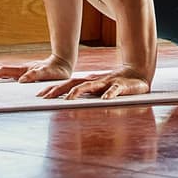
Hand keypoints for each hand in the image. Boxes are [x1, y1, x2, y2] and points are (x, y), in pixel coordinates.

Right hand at [0, 54, 73, 83]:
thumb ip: (37, 75)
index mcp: (23, 70)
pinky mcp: (24, 74)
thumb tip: (22, 80)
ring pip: (1, 72)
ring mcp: (21, 71)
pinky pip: (7, 75)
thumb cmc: (57, 70)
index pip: (3, 71)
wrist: (63, 63)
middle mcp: (20, 69)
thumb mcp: (49, 73)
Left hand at [35, 67, 150, 99]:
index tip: (40, 96)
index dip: (54, 89)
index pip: (68, 84)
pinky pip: (115, 90)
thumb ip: (86, 95)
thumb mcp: (99, 89)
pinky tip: (105, 99)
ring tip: (70, 99)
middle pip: (74, 84)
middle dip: (59, 90)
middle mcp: (95, 81)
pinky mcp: (121, 86)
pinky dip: (110, 94)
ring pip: (91, 86)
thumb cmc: (116, 84)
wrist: (138, 73)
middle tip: (46, 98)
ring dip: (79, 92)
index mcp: (89, 82)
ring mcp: (107, 83)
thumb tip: (69, 104)